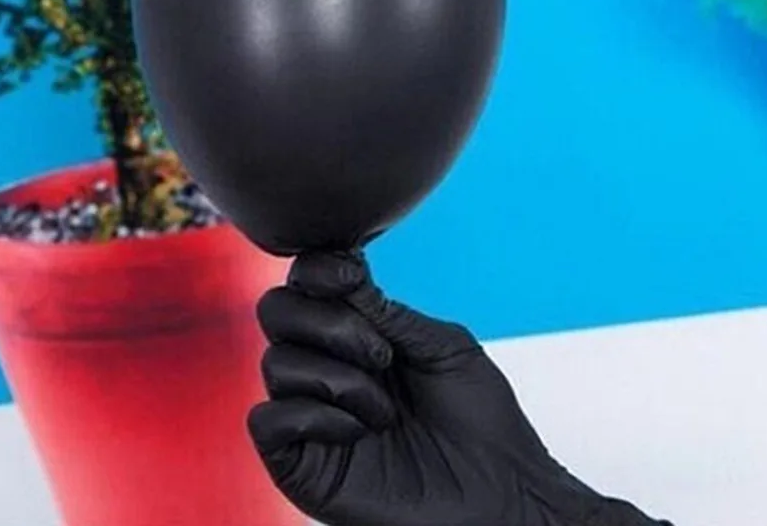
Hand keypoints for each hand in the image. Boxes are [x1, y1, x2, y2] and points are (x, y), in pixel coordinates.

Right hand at [249, 251, 672, 525]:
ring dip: (337, 378)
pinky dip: (312, 416)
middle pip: (275, 310)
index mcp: (355, 332)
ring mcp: (308, 413)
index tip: (352, 274)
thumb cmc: (481, 424)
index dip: (317, 268)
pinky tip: (357, 433)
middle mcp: (323, 365)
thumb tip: (345, 275)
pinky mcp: (296, 462)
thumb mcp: (442, 346)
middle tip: (382, 355)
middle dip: (327, 322)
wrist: (500, 497)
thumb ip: (389, 311)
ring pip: (275, 362)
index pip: (306, 281)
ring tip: (385, 410)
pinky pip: (267, 420)